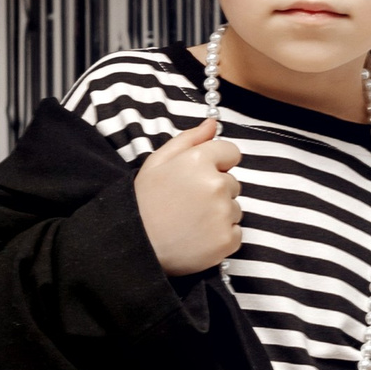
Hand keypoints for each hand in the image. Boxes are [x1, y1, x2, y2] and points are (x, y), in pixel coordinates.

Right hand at [135, 117, 242, 273]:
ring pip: (234, 208)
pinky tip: (198, 237)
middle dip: (216, 190)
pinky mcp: (227, 240)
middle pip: (233, 182)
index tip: (199, 176)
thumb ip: (188, 140)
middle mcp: (216, 184)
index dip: (216, 164)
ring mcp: (223, 213)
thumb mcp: (157, 162)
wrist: (134, 245)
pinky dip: (221, 236)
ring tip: (191, 221)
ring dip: (219, 214)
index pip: (231, 152)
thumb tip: (212, 124)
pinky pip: (236, 232)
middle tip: (188, 203)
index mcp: (199, 160)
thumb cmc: (144, 202)